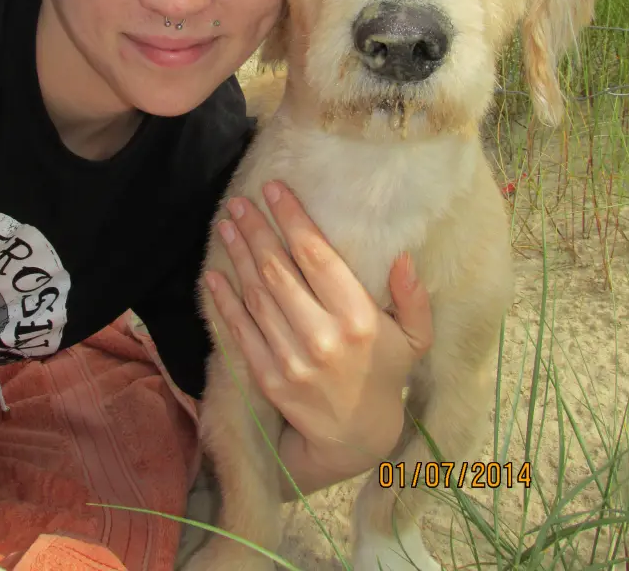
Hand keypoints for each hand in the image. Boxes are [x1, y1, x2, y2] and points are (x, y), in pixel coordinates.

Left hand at [203, 181, 433, 475]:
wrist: (356, 439)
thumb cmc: (386, 374)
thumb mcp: (415, 338)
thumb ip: (413, 297)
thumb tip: (404, 256)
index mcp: (359, 319)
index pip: (317, 256)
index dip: (292, 218)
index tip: (273, 189)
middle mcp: (322, 336)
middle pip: (279, 270)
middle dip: (256, 230)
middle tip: (238, 202)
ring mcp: (291, 359)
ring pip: (257, 294)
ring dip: (238, 256)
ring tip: (226, 225)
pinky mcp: (267, 378)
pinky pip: (241, 330)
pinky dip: (224, 300)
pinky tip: (213, 274)